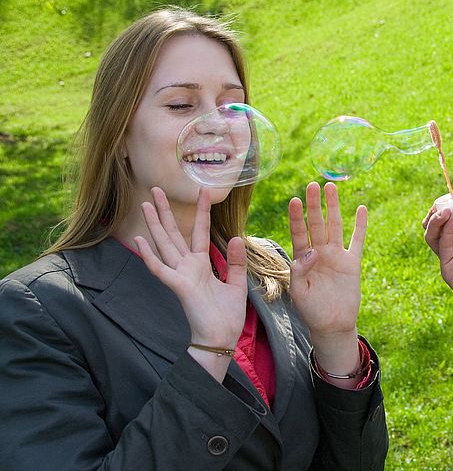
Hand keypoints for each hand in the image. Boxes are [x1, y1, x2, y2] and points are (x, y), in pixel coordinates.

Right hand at [133, 187, 247, 353]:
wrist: (221, 338)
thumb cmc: (226, 315)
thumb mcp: (237, 284)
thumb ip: (236, 262)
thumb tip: (237, 237)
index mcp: (201, 265)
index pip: (199, 232)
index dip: (201, 212)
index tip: (203, 191)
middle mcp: (188, 267)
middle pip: (174, 233)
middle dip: (165, 211)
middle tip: (156, 189)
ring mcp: (181, 275)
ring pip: (164, 245)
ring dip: (154, 225)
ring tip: (146, 204)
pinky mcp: (178, 287)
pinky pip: (161, 269)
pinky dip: (149, 255)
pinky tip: (139, 240)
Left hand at [288, 182, 366, 373]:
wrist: (332, 325)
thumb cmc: (311, 311)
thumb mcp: (298, 293)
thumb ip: (300, 271)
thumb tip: (311, 251)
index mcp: (303, 259)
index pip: (299, 233)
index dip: (297, 217)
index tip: (294, 200)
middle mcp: (319, 252)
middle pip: (317, 223)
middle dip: (314, 205)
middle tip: (313, 184)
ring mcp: (337, 256)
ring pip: (335, 226)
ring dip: (333, 207)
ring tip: (331, 187)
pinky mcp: (352, 262)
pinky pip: (357, 240)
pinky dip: (360, 225)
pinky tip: (361, 209)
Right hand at [423, 198, 452, 336]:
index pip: (452, 213)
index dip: (450, 203)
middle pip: (438, 223)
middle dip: (438, 210)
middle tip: (445, 203)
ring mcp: (452, 255)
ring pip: (433, 234)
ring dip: (436, 220)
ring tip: (447, 210)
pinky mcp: (449, 269)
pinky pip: (442, 247)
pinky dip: (445, 231)